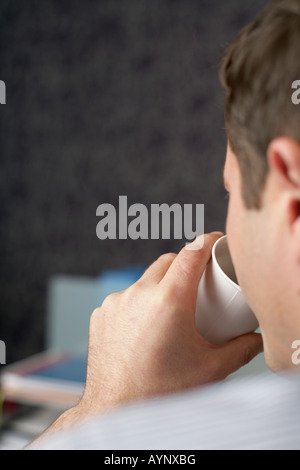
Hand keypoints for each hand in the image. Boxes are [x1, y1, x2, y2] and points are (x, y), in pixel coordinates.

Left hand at [27, 232, 262, 446]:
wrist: (116, 409)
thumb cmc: (161, 390)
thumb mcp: (210, 368)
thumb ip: (240, 349)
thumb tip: (254, 338)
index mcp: (169, 301)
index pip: (191, 254)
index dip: (206, 241)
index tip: (215, 241)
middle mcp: (139, 294)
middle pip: (167, 261)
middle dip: (185, 264)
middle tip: (198, 282)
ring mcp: (116, 303)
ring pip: (144, 280)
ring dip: (160, 286)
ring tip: (170, 312)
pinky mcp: (101, 314)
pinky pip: (125, 297)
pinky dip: (138, 303)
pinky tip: (144, 326)